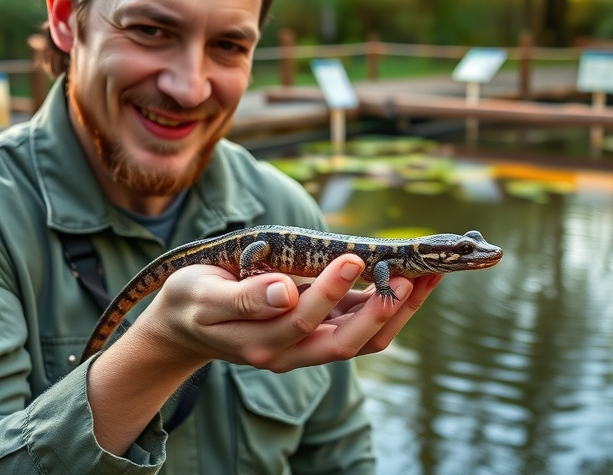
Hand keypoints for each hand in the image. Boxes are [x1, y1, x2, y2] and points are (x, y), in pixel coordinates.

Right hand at [86, 254, 443, 453]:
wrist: (185, 327)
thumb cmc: (190, 301)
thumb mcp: (202, 294)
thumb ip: (244, 296)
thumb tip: (285, 291)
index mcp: (258, 343)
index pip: (303, 321)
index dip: (330, 291)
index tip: (350, 257)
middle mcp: (288, 354)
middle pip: (347, 343)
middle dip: (383, 308)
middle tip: (411, 272)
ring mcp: (305, 349)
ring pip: (363, 341)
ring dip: (399, 310)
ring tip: (428, 274)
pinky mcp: (317, 336)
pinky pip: (361, 330)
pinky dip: (389, 306)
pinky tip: (409, 279)